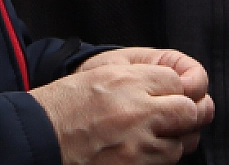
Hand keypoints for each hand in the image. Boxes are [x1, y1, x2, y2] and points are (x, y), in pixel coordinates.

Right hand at [30, 51, 213, 164]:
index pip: (178, 81)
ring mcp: (137, 147)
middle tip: (177, 115)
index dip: (177, 87)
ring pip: (181, 144)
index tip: (168, 93)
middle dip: (189, 112)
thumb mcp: (102, 73)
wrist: (38, 139)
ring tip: (154, 134)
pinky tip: (143, 150)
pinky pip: (165, 164)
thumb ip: (140, 75)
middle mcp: (137, 113)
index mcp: (127, 82)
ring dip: (175, 139)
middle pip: (190, 112)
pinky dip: (160, 158)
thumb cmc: (66, 106)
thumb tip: (177, 85)